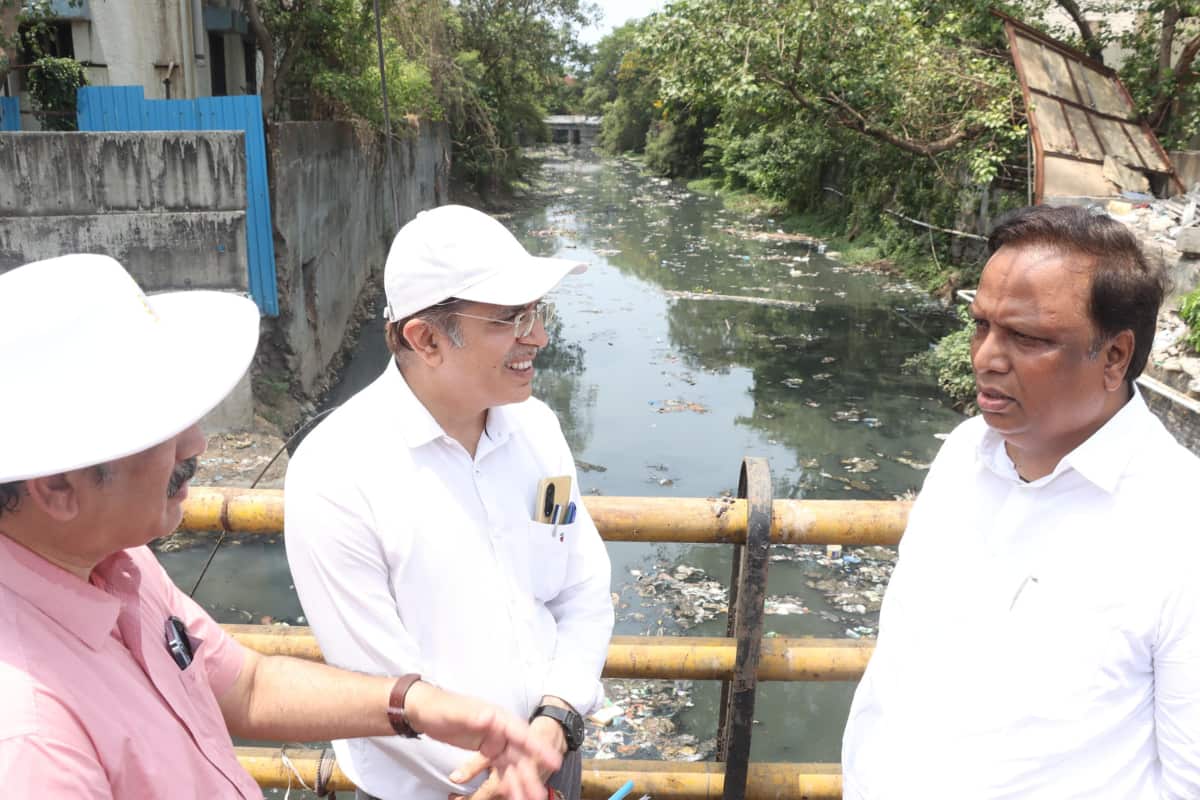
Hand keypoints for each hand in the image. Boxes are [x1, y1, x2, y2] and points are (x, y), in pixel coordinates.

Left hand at [403, 683, 560, 799]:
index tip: (553, 760)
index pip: (521, 733)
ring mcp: (495, 742)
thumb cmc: (440, 707)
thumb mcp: (455, 712)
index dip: (537, 747)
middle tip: (539, 794)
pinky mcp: (488, 751)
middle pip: (519, 754)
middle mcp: (500, 730)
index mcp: (497, 718)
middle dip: (529, 774)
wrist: (425, 711)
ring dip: (520, 783)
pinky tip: (510, 794)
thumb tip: (488, 717)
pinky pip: (500, 769)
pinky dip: (506, 782)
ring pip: (512, 765)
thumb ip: (472, 716)